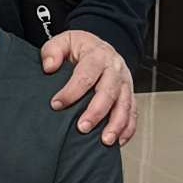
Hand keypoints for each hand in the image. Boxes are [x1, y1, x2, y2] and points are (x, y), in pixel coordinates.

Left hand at [41, 29, 135, 146]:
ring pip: (125, 104)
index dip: (71, 91)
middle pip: (109, 92)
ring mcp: (125, 83)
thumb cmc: (81, 48)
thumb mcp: (64, 41)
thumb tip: (49, 66)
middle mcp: (115, 69)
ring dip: (116, 124)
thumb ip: (52, 50)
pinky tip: (119, 141)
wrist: (100, 48)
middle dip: (96, 112)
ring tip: (105, 141)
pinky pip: (133, 113)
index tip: (57, 104)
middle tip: (82, 128)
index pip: (86, 75)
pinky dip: (128, 128)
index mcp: (98, 55)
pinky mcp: (130, 95)